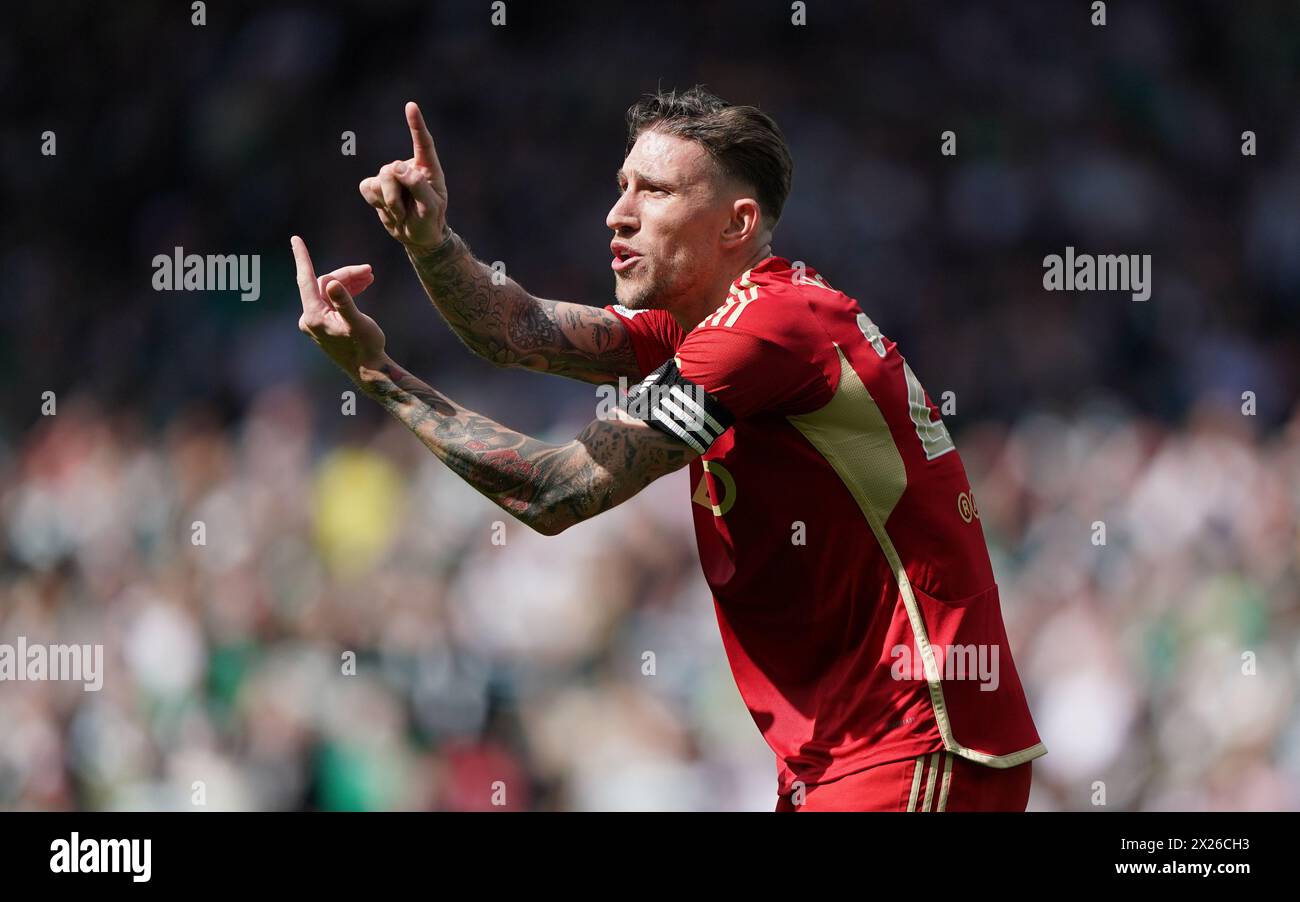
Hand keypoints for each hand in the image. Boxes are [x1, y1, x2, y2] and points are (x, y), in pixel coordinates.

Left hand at [292, 236, 387, 378]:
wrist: (369, 370)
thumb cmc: (366, 347)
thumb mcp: (358, 323)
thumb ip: (345, 302)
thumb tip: (332, 282)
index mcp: (314, 316)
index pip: (306, 280)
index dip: (302, 257)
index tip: (295, 239)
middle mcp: (310, 318)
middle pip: (325, 284)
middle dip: (347, 275)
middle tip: (369, 270)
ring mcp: (316, 322)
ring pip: (330, 291)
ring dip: (349, 282)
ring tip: (370, 277)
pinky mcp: (324, 324)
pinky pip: (332, 301)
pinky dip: (347, 292)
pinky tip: (363, 286)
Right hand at [359, 102, 449, 251]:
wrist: (416, 235)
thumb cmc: (429, 220)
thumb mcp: (430, 208)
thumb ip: (418, 186)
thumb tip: (396, 167)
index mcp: (428, 168)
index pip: (423, 143)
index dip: (416, 125)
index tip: (411, 106)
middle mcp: (407, 166)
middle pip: (390, 170)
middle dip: (394, 195)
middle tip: (406, 212)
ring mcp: (389, 174)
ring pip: (378, 180)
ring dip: (388, 202)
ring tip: (401, 213)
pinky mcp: (375, 184)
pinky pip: (366, 188)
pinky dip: (375, 202)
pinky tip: (388, 210)